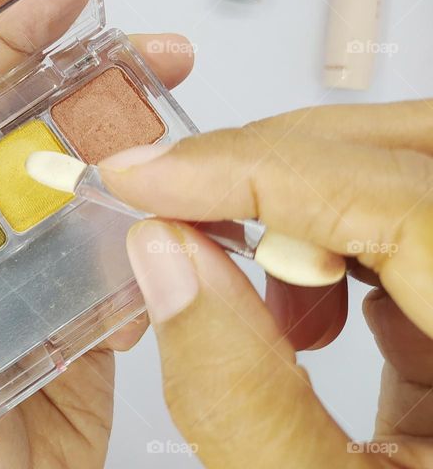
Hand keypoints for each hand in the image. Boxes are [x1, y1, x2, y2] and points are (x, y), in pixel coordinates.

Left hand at [0, 28, 193, 467]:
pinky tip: (189, 218)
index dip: (4, 46)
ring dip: (137, 152)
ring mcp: (29, 279)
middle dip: (92, 83)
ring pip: (86, 187)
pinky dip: (160, 232)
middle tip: (153, 49)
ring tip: (189, 125)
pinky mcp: (80, 321)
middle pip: (33, 135)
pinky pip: (125, 256)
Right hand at [99, 101, 432, 466]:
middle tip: (178, 199)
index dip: (260, 170)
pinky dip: (327, 245)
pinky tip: (295, 309)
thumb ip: (238, 394)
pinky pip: (406, 231)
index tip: (145, 174)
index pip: (406, 203)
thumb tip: (164, 259)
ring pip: (406, 174)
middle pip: (417, 155)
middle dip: (281, 159)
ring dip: (302, 199)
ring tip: (248, 286)